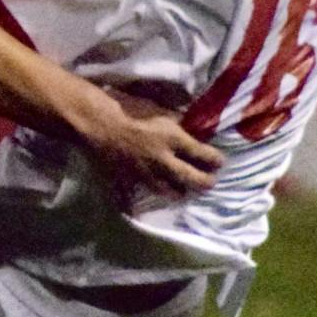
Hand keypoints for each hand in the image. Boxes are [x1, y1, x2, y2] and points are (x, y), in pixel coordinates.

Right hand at [77, 90, 222, 196]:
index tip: (219, 161)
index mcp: (173, 140)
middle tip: (210, 182)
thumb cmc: (127, 108)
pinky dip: (136, 203)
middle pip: (191, 178)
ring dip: (179, 192)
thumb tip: (190, 127)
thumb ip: (176, 120)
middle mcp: (163, 161)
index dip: (215, 159)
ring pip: (168, 191)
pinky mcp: (127, 180)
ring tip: (182, 192)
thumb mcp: (158, 108)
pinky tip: (139, 208)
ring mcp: (145, 174)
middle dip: (205, 182)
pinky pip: (133, 198)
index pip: (203, 155)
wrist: (97, 123)